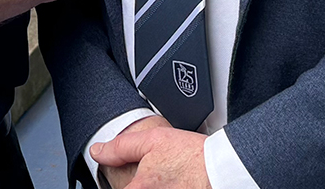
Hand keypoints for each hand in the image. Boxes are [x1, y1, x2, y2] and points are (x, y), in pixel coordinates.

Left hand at [91, 117, 207, 188]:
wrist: (226, 169)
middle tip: (153, 176)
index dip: (120, 184)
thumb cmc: (194, 156)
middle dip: (138, 185)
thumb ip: (121, 147)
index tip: (131, 179)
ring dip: (154, 187)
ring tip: (166, 180)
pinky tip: (174, 185)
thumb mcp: (154, 140)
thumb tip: (98, 152)